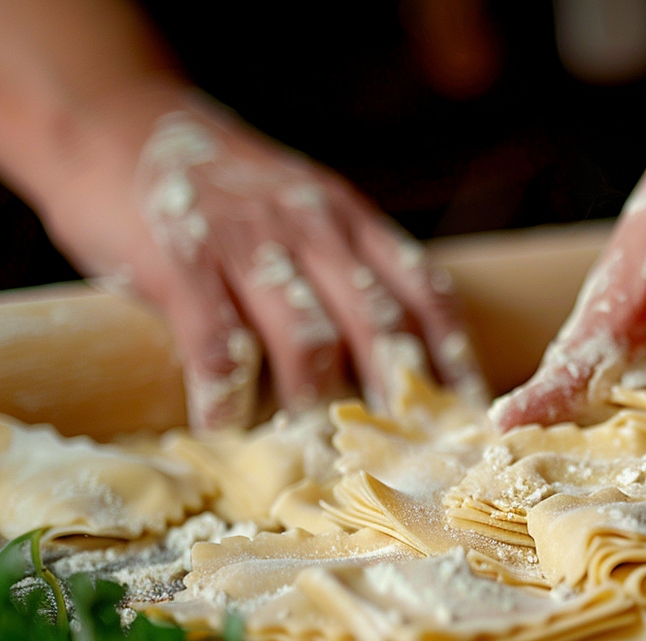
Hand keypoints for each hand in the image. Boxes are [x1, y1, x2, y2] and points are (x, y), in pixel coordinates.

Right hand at [36, 81, 484, 429]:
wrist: (111, 118)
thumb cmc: (216, 182)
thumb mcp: (301, 203)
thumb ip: (342, 261)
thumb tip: (390, 350)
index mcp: (349, 218)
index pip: (425, 290)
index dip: (452, 355)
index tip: (470, 408)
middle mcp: (311, 226)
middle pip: (377, 325)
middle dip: (398, 395)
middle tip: (409, 452)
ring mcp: (247, 241)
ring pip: (308, 340)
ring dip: (314, 402)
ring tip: (316, 448)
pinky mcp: (181, 258)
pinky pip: (218, 342)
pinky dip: (226, 392)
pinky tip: (224, 423)